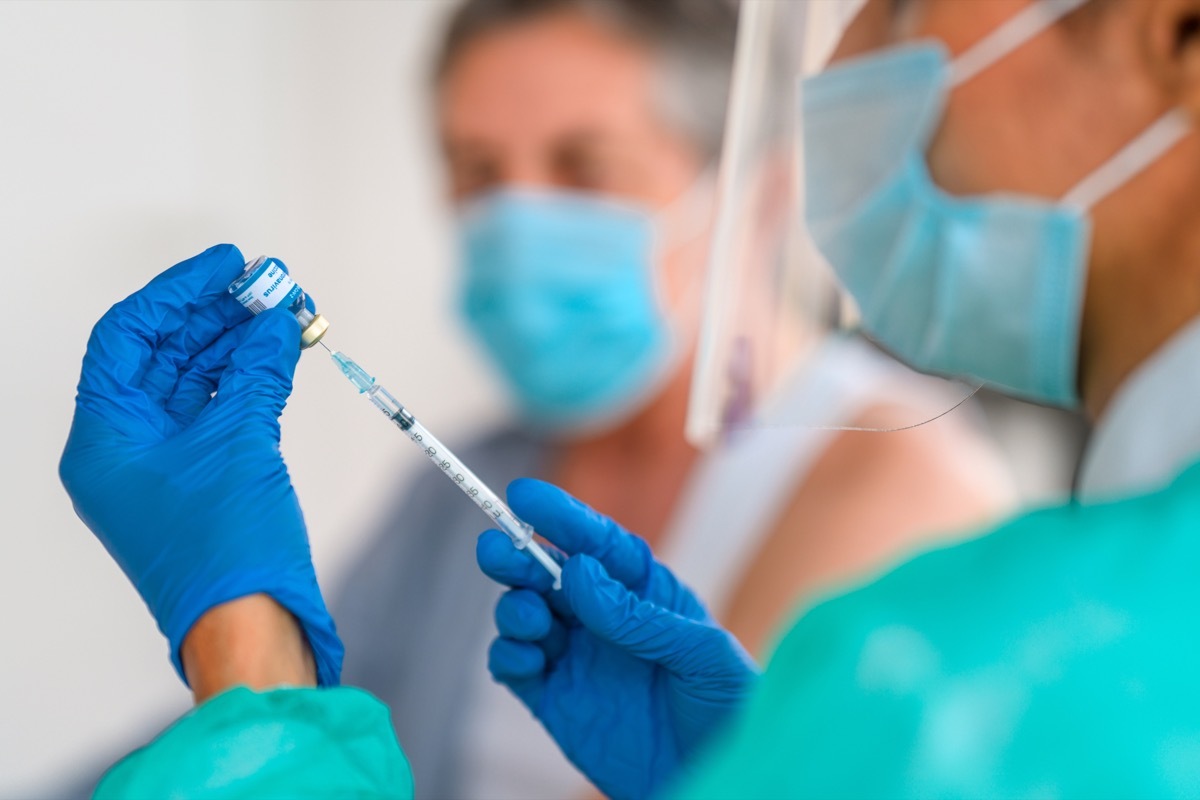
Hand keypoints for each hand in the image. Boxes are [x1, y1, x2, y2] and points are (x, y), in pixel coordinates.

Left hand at [59, 244, 341, 685]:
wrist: (252, 627)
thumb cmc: (227, 550)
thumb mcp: (242, 442)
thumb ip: (258, 370)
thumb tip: (277, 321)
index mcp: (105, 440)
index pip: (128, 338)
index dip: (177, 292)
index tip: (226, 264)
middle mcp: (126, 449)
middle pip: (165, 355)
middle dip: (218, 315)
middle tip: (270, 284)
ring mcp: (165, 467)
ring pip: (197, 382)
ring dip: (241, 344)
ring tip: (288, 313)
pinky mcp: (203, 481)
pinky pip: (221, 412)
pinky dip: (252, 380)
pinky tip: (284, 354)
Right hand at [476, 479, 757, 799]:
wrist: (713, 778)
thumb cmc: (726, 709)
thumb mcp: (703, 654)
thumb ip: (640, 615)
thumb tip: (579, 570)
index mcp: (644, 593)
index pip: (598, 544)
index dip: (561, 515)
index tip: (523, 495)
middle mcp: (604, 619)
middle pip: (549, 572)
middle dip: (519, 555)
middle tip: (497, 549)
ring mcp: (576, 658)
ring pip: (525, 614)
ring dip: (515, 607)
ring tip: (531, 617)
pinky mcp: (555, 700)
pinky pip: (515, 668)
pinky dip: (508, 655)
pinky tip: (526, 657)